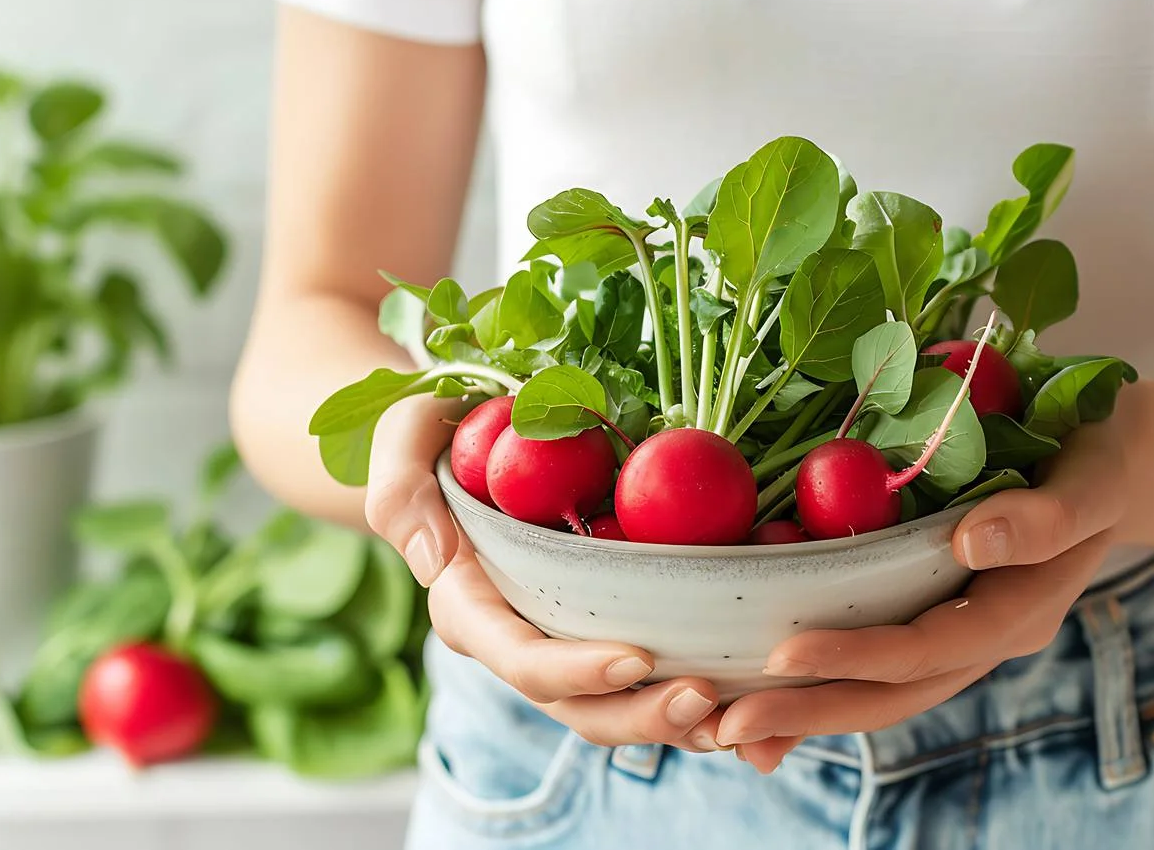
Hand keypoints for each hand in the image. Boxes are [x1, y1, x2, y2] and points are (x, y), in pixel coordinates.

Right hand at [363, 394, 727, 751]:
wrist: (469, 436)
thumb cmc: (439, 431)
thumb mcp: (405, 438)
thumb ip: (402, 493)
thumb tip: (438, 561)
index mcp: (472, 609)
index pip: (522, 658)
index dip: (577, 670)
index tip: (637, 658)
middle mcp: (521, 640)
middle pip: (580, 707)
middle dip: (640, 715)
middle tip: (706, 699)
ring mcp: (568, 642)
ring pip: (622, 708)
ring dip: (678, 722)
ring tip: (740, 718)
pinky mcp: (607, 628)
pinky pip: (653, 677)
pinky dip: (699, 695)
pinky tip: (751, 697)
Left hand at [717, 411, 1132, 773]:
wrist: (1113, 464)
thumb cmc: (1098, 457)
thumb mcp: (1092, 476)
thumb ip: (1046, 517)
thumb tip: (973, 540)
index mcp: (1021, 611)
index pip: (929, 647)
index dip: (856, 655)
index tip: (783, 655)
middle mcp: (985, 638)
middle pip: (894, 693)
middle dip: (811, 713)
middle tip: (729, 728)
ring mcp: (960, 635)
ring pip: (881, 692)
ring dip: (808, 714)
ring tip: (729, 732)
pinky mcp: (936, 617)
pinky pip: (878, 664)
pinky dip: (824, 684)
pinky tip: (765, 694)